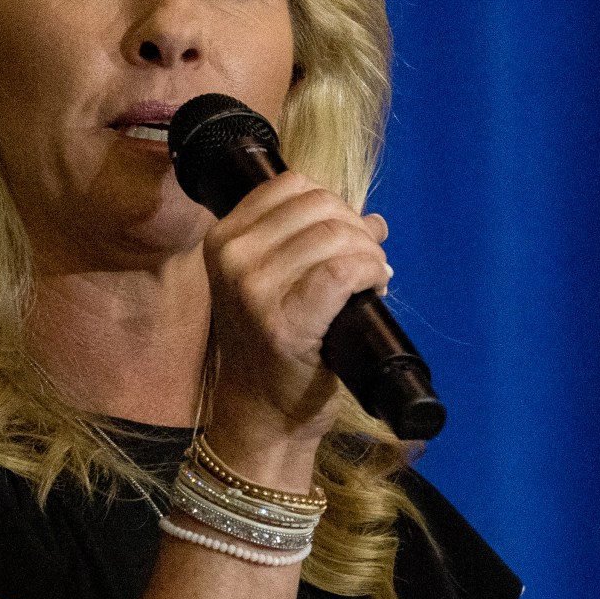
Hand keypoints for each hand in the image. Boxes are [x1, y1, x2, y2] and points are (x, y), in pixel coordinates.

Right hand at [200, 170, 389, 484]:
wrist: (260, 413)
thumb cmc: (271, 346)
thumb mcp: (271, 282)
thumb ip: (310, 244)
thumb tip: (373, 220)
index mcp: (223, 238)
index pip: (292, 185)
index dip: (334, 202)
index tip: (346, 235)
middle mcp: (233, 257)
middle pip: (319, 207)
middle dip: (357, 229)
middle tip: (368, 261)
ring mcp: (255, 289)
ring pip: (335, 236)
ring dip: (369, 252)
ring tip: (373, 277)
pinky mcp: (285, 320)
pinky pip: (342, 271)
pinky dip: (370, 271)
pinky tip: (376, 286)